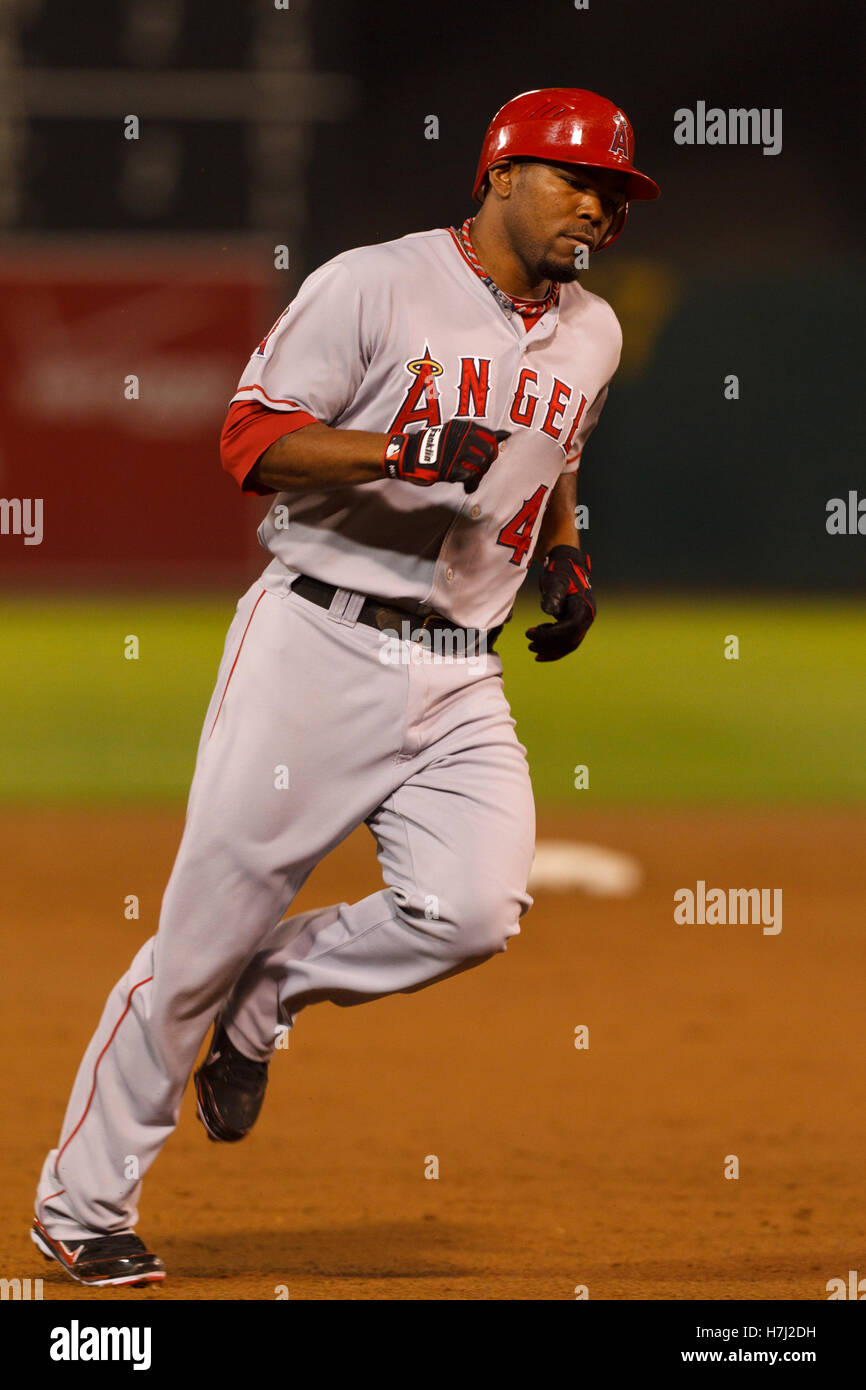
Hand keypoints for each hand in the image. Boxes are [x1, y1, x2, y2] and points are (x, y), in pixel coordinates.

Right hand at [383, 420, 508, 492]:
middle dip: (486, 465)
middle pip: (489, 453)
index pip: (491, 438)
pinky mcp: (452, 467)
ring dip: (478, 476)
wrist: (409, 455)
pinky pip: (471, 477)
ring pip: (481, 465)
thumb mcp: (455, 433)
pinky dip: (472, 485)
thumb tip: (506, 434)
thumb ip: (478, 434)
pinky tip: (467, 487)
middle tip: (476, 471)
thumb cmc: (433, 446)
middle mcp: (463, 437)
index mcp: (464, 427)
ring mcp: (457, 452)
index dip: (490, 451)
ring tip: (470, 480)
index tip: (485, 458)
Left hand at [526, 545, 594, 661]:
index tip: (531, 634)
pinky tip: (540, 652)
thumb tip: (550, 611)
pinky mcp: (576, 623)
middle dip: (549, 644)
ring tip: (531, 647)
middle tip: (529, 643)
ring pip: (569, 644)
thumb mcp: (555, 580)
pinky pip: (567, 641)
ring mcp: (583, 621)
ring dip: (550, 649)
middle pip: (570, 640)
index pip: (569, 629)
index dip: (550, 635)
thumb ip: (553, 595)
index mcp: (583, 607)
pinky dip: (554, 648)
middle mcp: (587, 616)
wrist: (567, 565)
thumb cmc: (560, 571)